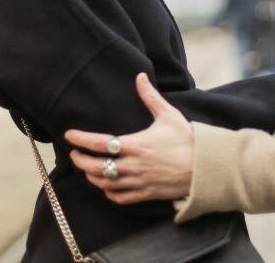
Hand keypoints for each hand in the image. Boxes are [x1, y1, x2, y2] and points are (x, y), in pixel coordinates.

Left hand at [65, 73, 193, 204]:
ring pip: (105, 183)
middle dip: (81, 161)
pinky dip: (109, 192)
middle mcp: (134, 165)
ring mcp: (139, 181)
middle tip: (74, 155)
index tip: (69, 136)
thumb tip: (139, 76)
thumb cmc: (187, 140)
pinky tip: (106, 186)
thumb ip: (150, 97)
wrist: (205, 167)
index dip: (81, 139)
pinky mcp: (146, 193)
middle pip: (97, 166)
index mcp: (136, 144)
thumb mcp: (169, 115)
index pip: (100, 143)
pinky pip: (120, 197)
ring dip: (92, 176)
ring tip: (87, 169)